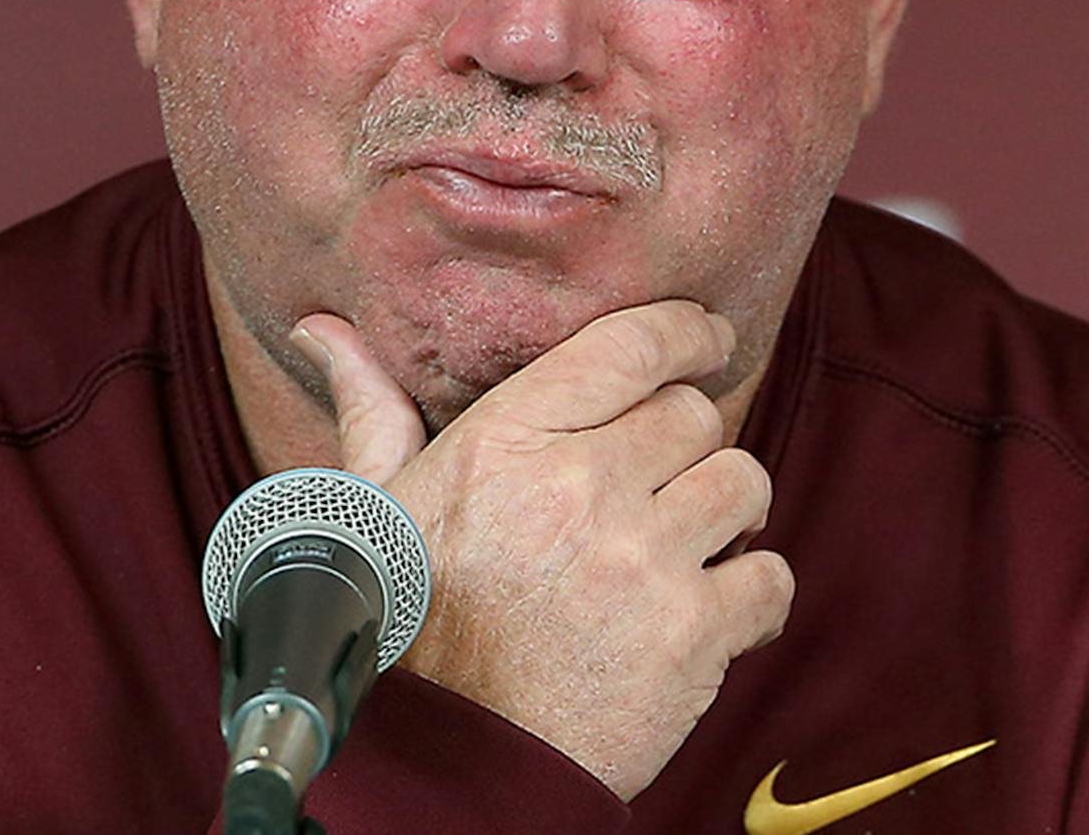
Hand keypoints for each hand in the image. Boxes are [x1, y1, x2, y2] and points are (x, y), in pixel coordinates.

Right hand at [292, 301, 791, 800]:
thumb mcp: (378, 503)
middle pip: (691, 413)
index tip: (705, 335)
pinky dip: (752, 592)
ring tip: (687, 536)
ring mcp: (640, 560)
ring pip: (743, 482)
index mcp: (504, 441)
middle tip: (656, 476)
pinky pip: (769, 577)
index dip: (684, 329)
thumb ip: (370, 408)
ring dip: (725, 507)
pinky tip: (709, 606)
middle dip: (684, 441)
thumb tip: (318, 329)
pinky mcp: (692, 635)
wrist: (448, 758)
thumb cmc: (405, 622)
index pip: (627, 346)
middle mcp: (578, 487)